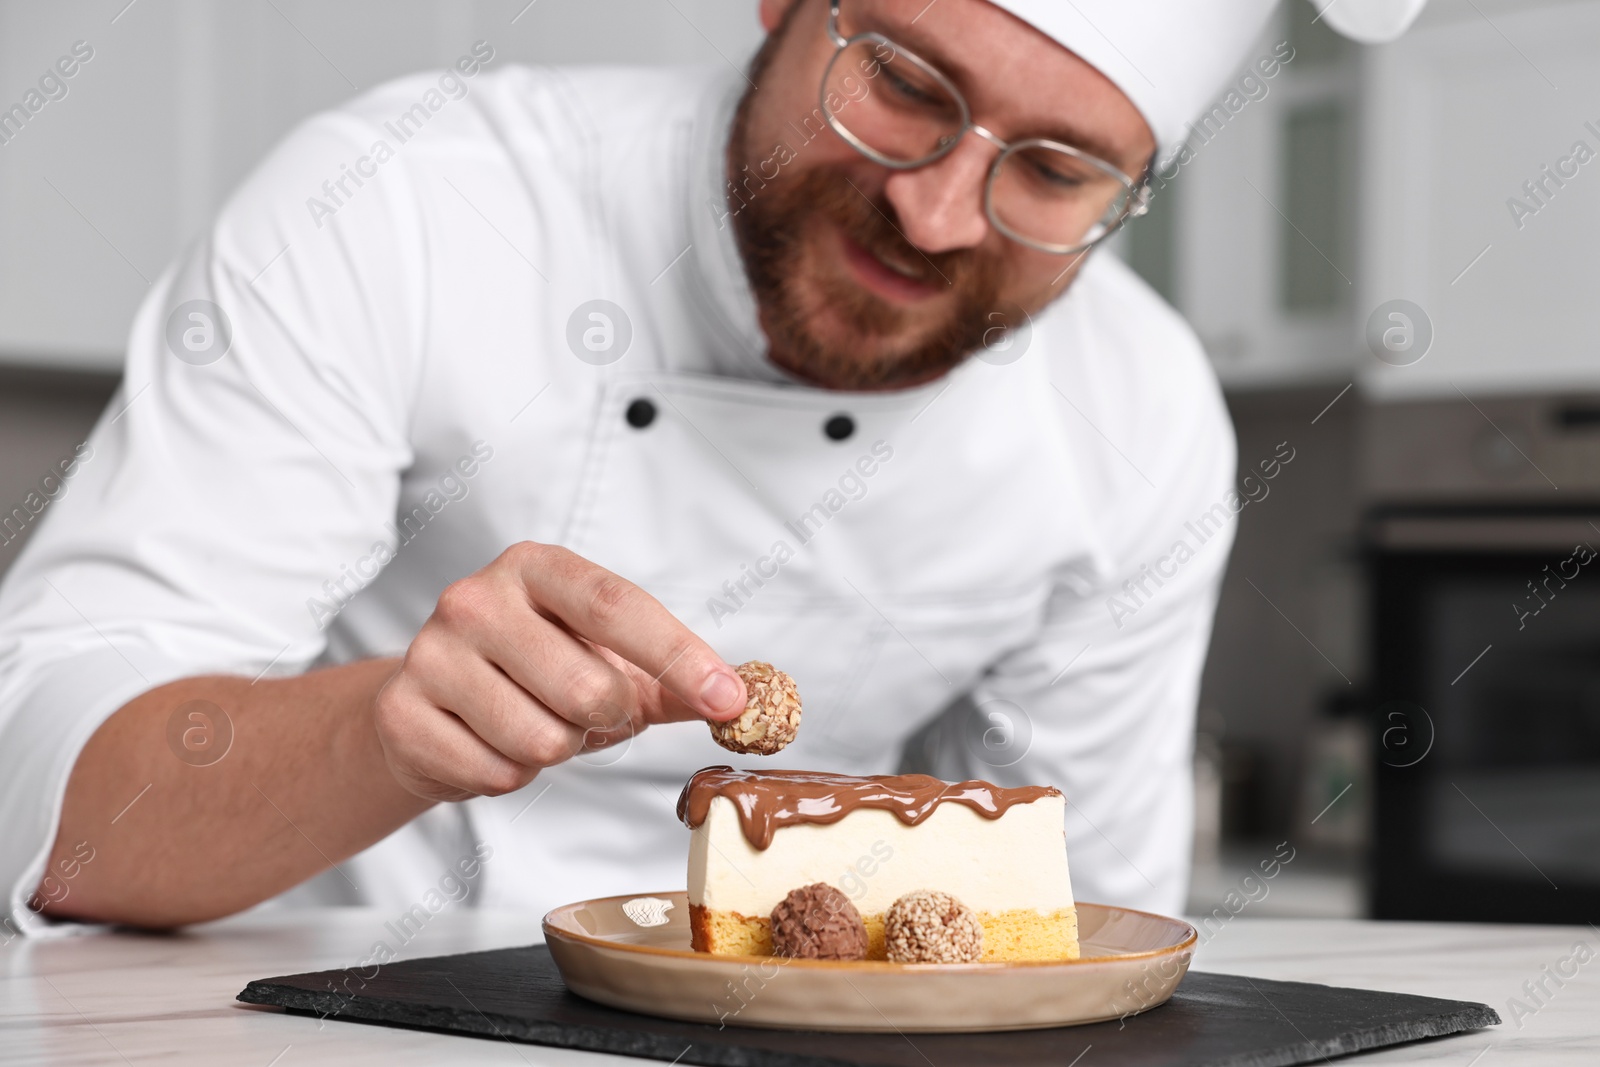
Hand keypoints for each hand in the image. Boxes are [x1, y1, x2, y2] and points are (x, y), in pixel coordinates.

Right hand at [373, 542, 745, 800]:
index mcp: (536, 568)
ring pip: (543, 740)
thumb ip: (678, 676)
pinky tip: (488, 745)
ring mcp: (431, 654)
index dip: (680, 655)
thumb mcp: (610, 660)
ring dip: (556, 751)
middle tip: (584, 712)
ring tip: (532, 724)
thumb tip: (748, 700)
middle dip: (604, 719)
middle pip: (588, 688)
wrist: (429, 706)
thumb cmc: (535, 674)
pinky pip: (495, 773)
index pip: (617, 605)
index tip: (729, 699)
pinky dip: (508, 775)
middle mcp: (476, 598)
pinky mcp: (403, 713)